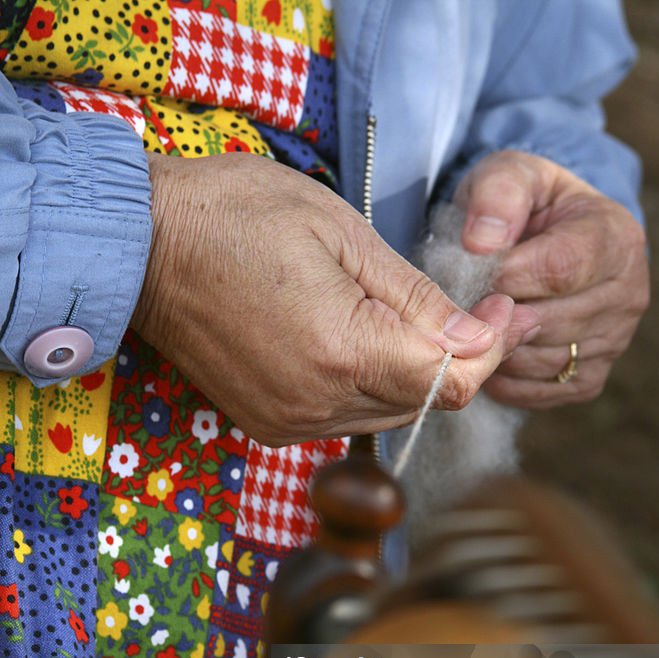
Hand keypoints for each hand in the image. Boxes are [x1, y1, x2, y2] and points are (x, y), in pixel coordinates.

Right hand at [132, 154, 538, 445]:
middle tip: (464, 309)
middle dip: (457, 360)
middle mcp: (317, 405)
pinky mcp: (268, 425)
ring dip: (413, 375)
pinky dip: (369, 387)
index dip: (491, 348)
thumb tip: (479, 337)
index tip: (500, 308)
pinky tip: (358, 343)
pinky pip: (346, 418)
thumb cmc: (238, 215)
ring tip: (403, 318)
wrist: (143, 245)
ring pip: (389, 416)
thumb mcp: (343, 233)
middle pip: (426, 404)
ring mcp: (288, 422)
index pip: (452, 382)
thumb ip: (417, 298)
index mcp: (341, 352)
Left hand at [455, 151, 648, 408]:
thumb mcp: (508, 176)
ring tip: (473, 325)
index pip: (558, 269)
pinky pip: (544, 391)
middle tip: (461, 304)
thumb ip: (496, 195)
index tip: (468, 272)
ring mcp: (615, 340)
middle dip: (495, 315)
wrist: (542, 239)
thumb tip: (481, 243)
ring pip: (542, 361)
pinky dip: (507, 381)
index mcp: (616, 238)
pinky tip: (489, 355)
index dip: (503, 277)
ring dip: (497, 350)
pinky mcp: (591, 375)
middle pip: (548, 321)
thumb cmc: (523, 206)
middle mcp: (628, 293)